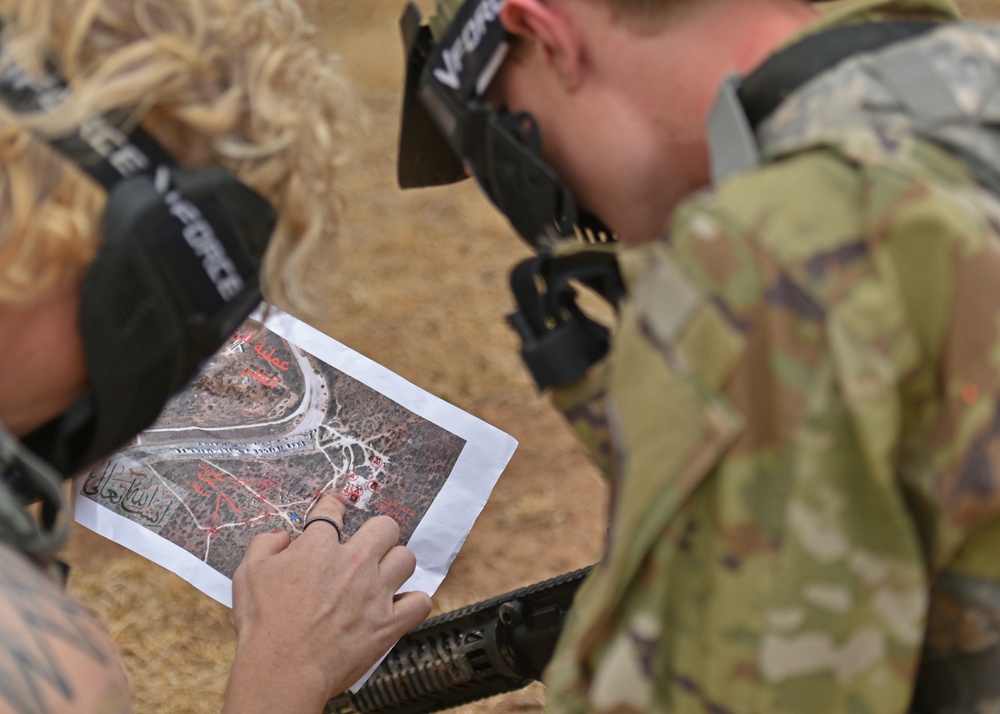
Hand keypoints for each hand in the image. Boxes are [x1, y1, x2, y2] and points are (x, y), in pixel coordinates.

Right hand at [223, 494, 431, 712]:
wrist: (281, 669)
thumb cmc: (262, 624)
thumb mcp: (248, 574)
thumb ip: (265, 544)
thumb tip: (282, 536)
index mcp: (319, 547)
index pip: (333, 511)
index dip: (333, 507)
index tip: (335, 510)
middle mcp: (354, 563)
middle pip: (385, 527)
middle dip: (377, 533)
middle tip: (366, 547)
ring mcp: (375, 592)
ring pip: (407, 558)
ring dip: (396, 565)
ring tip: (383, 576)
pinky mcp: (388, 623)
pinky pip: (420, 602)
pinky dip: (413, 603)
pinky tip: (399, 607)